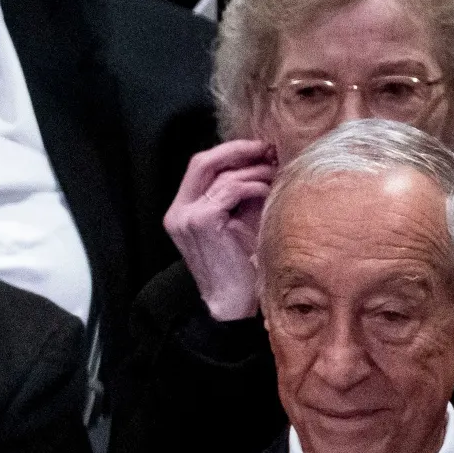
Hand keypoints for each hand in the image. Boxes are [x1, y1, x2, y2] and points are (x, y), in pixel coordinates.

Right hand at [162, 139, 278, 321]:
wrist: (232, 303)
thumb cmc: (241, 265)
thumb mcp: (238, 220)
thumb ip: (241, 191)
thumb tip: (264, 158)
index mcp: (182, 211)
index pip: (201, 166)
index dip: (229, 152)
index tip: (259, 149)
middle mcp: (178, 212)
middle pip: (202, 161)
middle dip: (238, 150)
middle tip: (268, 149)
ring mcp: (186, 216)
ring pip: (222, 174)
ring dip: (254, 171)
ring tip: (275, 175)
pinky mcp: (201, 221)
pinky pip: (231, 189)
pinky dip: (254, 186)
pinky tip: (268, 193)